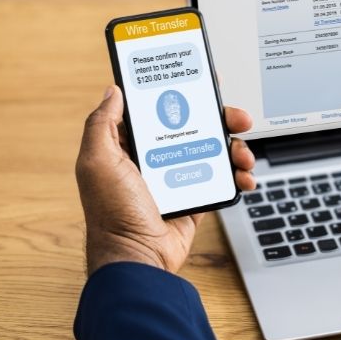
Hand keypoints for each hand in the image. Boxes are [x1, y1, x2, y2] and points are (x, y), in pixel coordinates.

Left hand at [75, 85, 255, 275]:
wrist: (137, 258)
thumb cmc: (112, 214)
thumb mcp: (97, 162)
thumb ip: (102, 124)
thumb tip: (113, 91)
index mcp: (130, 145)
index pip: (159, 108)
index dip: (181, 92)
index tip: (203, 81)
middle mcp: (156, 158)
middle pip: (195, 126)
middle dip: (221, 118)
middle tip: (238, 118)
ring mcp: (178, 177)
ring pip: (214, 150)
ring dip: (235, 148)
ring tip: (243, 155)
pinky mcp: (196, 197)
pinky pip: (222, 179)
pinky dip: (238, 176)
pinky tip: (243, 177)